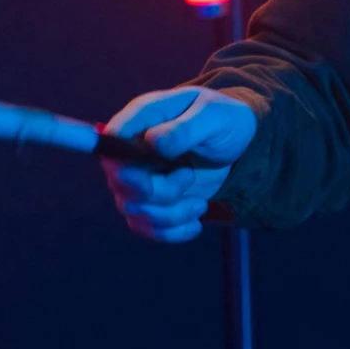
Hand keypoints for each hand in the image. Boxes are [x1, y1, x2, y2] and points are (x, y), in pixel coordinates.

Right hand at [102, 86, 256, 242]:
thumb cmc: (224, 120)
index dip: (122, 168)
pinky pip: (146, 226)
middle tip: (190, 177)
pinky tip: (194, 224)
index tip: (150, 181)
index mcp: (142, 119)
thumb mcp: (213, 117)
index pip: (109, 144)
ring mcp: (139, 178)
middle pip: (120, 184)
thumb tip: (153, 142)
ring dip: (171, 214)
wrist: (240, 144)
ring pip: (134, 210)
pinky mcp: (151, 201)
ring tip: (200, 203)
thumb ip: (183, 129)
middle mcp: (132, 150)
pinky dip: (171, 231)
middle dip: (158, 192)